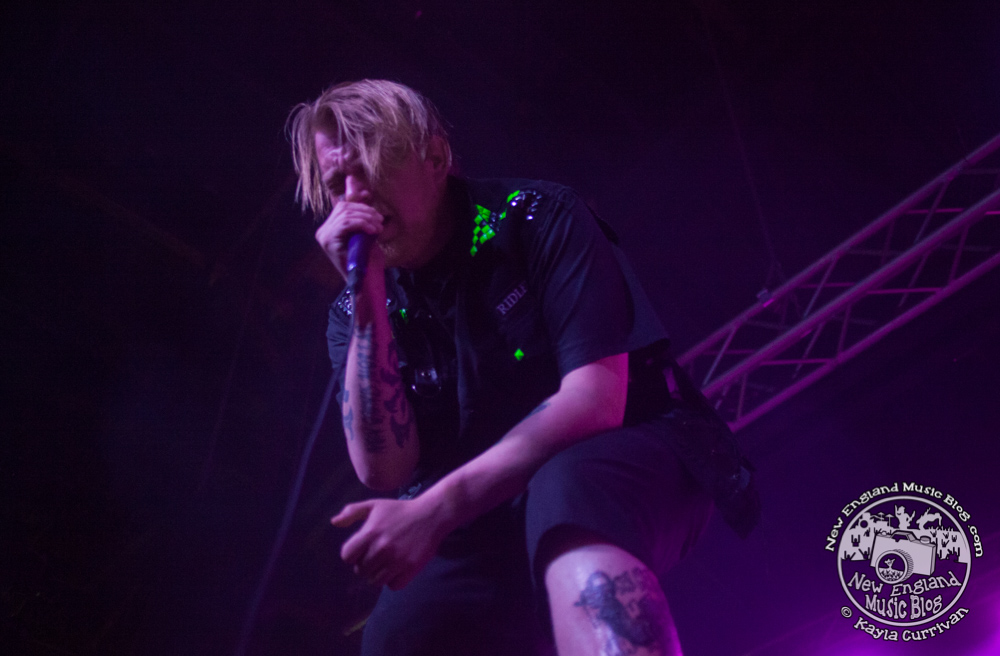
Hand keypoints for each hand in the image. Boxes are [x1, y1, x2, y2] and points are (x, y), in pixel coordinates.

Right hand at [314, 200, 384, 280]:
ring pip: (346, 214)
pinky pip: (346, 223)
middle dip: (365, 212)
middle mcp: (323, 231)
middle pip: (344, 208)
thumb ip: (362, 216)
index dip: (361, 206)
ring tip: (378, 227)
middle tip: (380, 221)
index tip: (377, 215)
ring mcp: (324, 236)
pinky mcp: (328, 241)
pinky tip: (373, 231)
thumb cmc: (366, 259)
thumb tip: (365, 192)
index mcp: (329, 228)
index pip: (343, 207)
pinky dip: (362, 224)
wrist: (364, 282)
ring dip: (366, 218)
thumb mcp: (365, 233)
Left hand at [331, 496, 448, 589]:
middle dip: (366, 564)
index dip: (353, 554)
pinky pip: (393, 586)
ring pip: (375, 581)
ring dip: (379, 574)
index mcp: (371, 532)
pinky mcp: (412, 568)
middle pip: (361, 571)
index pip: (347, 556)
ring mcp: (398, 560)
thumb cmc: (399, 510)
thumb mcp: (375, 505)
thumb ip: (352, 512)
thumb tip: (334, 522)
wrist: (431, 515)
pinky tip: (398, 568)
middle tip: (377, 555)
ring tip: (387, 562)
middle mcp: (383, 547)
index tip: (362, 548)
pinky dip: (394, 580)